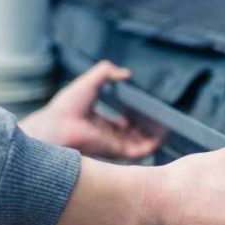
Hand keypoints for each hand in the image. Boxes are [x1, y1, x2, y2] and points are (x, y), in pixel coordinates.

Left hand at [19, 61, 160, 158]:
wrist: (58, 124)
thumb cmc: (68, 105)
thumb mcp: (90, 81)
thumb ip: (107, 72)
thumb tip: (125, 73)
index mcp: (99, 122)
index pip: (121, 124)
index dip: (134, 118)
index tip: (145, 110)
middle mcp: (107, 135)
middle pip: (132, 135)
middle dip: (146, 129)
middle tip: (160, 120)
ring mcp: (112, 144)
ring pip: (138, 145)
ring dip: (153, 138)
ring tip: (166, 127)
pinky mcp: (116, 151)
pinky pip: (139, 152)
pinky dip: (152, 145)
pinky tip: (161, 136)